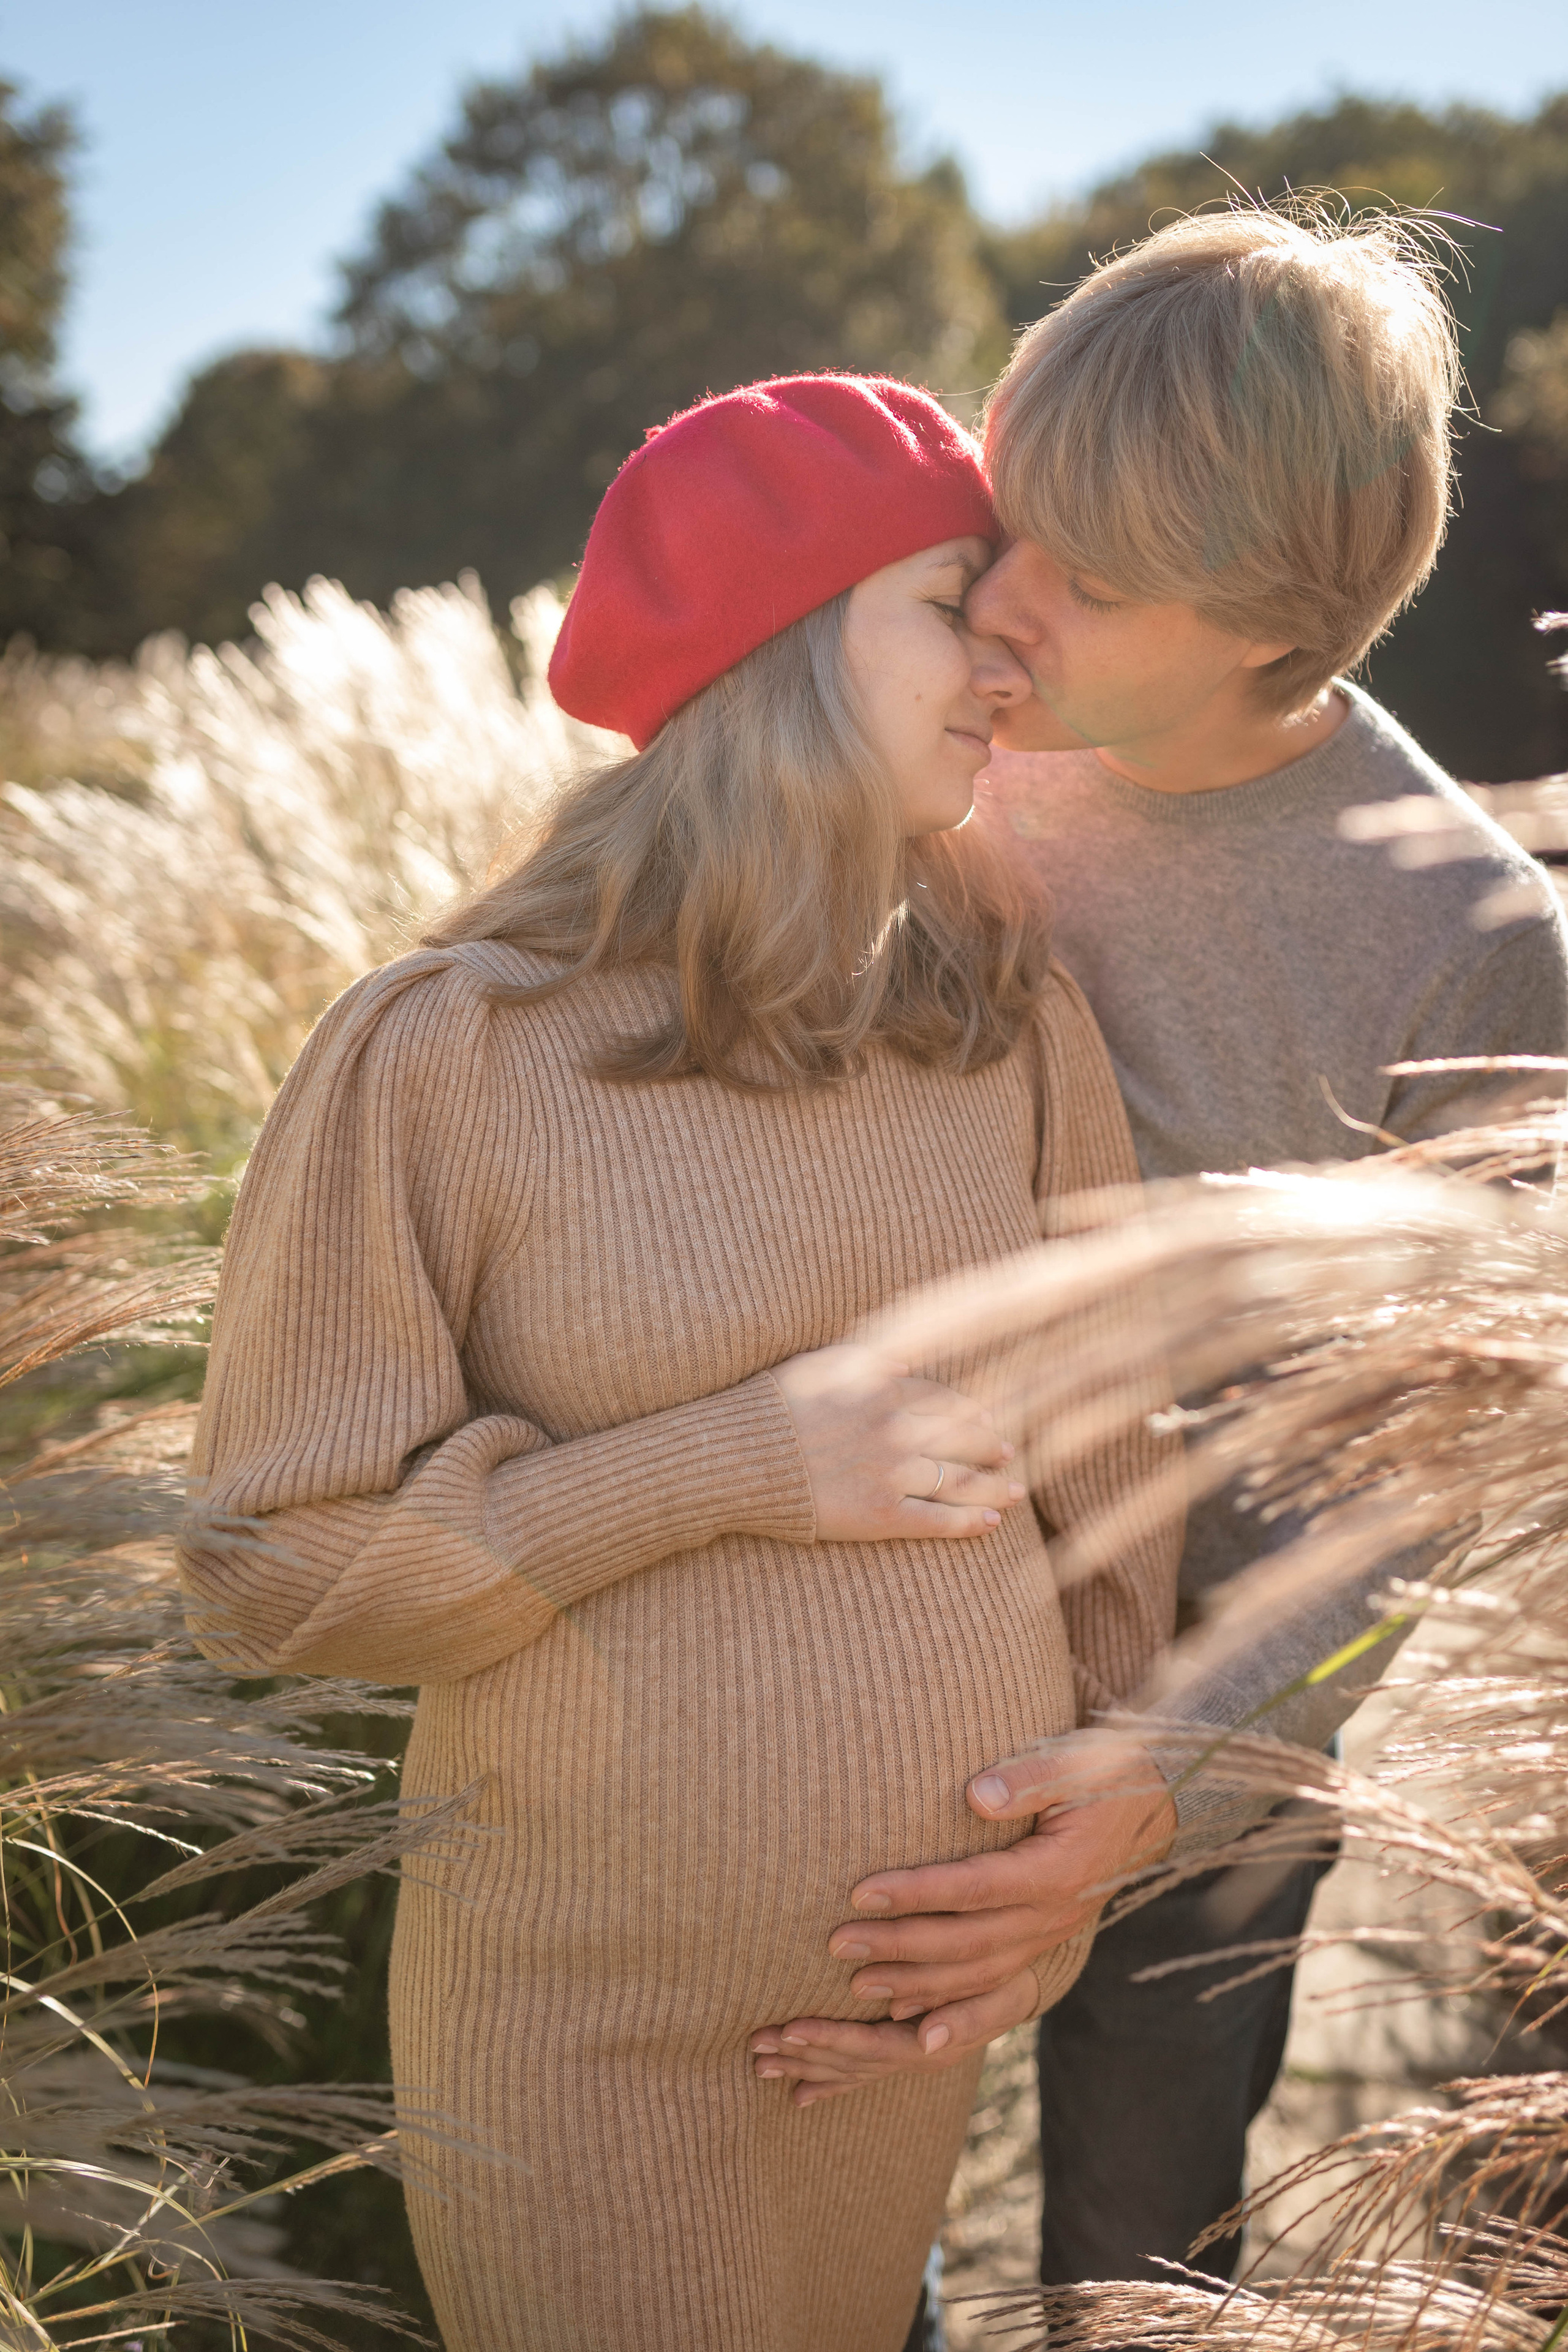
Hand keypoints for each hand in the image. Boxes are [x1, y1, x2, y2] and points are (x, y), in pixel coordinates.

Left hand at [748, 1731, 1175, 2101]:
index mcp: (1056, 1871)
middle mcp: (1053, 1916)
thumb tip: (975, 1795)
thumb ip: (1027, 1779)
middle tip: (837, 1944)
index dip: (916, 1892)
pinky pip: (994, 1989)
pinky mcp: (1043, 1946)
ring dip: (916, 1984)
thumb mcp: (1074, 1764)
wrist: (1150, 1806)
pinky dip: (951, 2009)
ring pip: (977, 1974)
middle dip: (898, 1945)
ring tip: (857, 1986)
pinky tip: (908, 2020)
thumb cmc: (1103, 1774)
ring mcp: (1049, 1938)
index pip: (974, 1887)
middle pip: (966, 1941)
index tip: (860, 1892)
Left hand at [751, 1971, 1041, 2106]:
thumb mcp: (999, 1994)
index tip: (788, 2029)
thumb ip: (967, 2016)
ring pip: (848, 2069)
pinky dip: (826, 2082)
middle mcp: (913, 2058)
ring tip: (760, 2062)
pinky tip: (796, 2094)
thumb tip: (925, 2043)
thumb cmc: (1010, 1977)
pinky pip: (859, 2072)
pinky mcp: (901, 2051)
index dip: (828, 2040)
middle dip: (802, 2056)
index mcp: (931, 2045)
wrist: (1022, 1981)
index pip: (870, 2047)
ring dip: (804, 2067)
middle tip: (757, 2047)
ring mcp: (905, 2058)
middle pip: (850, 2062)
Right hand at [772, 1343, 1025, 1541]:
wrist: (741, 1457)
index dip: (972, 1409)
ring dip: (994, 1486)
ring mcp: (892, 1473)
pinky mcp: (881, 1514)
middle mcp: (897, 1429)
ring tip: (1017, 1490)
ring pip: (960, 1480)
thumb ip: (869, 1359)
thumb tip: (907, 1359)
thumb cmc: (774, 1408)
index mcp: (884, 1390)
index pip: (945, 1398)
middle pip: (963, 1437)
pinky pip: (937, 1520)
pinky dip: (969, 1522)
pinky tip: (991, 1523)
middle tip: (1009, 1452)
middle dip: (991, 1445)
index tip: (988, 1416)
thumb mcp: (821, 1365)